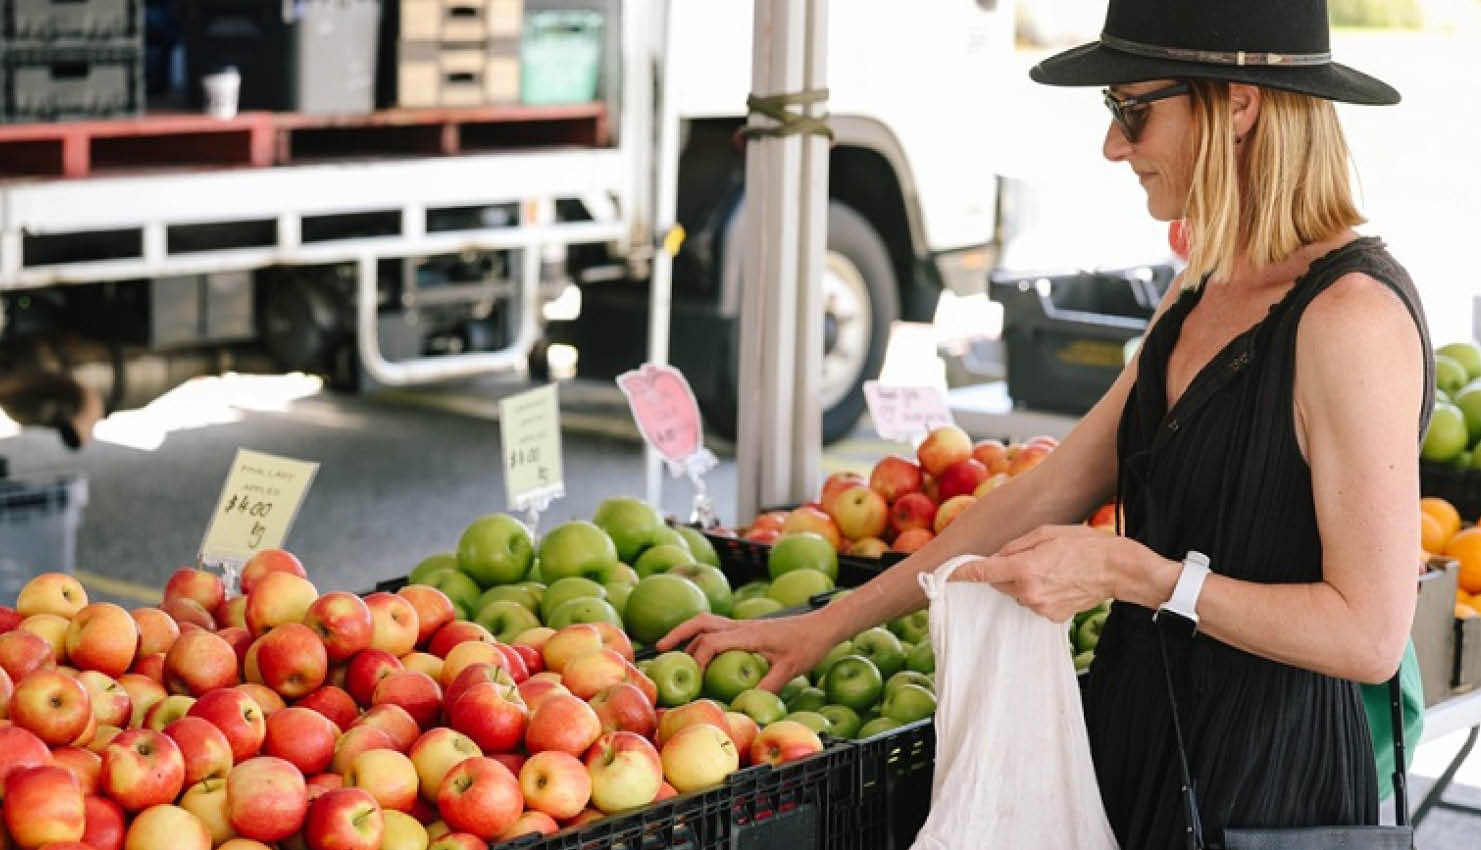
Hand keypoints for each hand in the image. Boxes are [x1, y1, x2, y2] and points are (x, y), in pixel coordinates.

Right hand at [656, 610, 835, 692]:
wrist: (822, 625)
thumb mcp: (789, 669)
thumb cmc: (808, 645)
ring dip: (687, 633)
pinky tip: (700, 653)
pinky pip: (718, 630)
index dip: (696, 658)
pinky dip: (702, 637)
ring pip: (707, 623)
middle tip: (659, 649)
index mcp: (748, 635)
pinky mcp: (748, 630)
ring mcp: (744, 626)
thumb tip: (745, 707)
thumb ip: (767, 687)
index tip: (692, 680)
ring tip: (671, 650)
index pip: (711, 641)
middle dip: (678, 634)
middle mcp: (741, 627)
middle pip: (701, 623)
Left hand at [949, 524, 1144, 621]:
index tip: (945, 574)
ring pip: (1016, 594)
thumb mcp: (1046, 533)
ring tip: (1050, 569)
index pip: (982, 572)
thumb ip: (1015, 547)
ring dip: (1022, 583)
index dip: (961, 573)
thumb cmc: (1083, 545)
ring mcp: (1041, 608)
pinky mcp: (1052, 617)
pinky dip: (1038, 594)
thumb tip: (995, 557)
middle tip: (1026, 558)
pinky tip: (1058, 583)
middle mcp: (1029, 592)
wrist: (1117, 569)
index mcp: (1024, 568)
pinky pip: (1033, 603)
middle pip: (998, 583)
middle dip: (1003, 571)